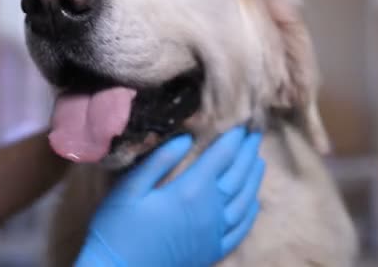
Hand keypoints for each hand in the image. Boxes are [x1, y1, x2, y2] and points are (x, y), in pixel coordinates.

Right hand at [76, 127, 265, 265]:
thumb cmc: (118, 228)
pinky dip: (251, 213)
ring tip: (259, 162)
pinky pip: (241, 230)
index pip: (220, 158)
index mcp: (190, 190)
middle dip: (248, 153)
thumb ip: (160, 161)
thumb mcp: (130, 188)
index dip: (233, 140)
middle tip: (256, 136)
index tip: (242, 125)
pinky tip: (254, 202)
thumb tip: (187, 138)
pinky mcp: (213, 251)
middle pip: (238, 176)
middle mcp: (210, 211)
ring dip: (254, 179)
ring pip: (245, 201)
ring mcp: (214, 233)